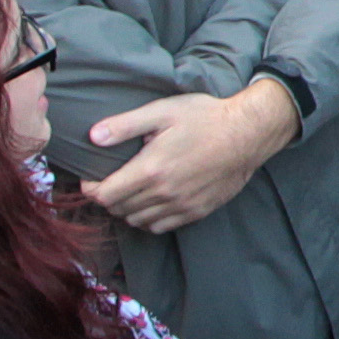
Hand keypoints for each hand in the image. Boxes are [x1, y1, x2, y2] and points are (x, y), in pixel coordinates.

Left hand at [78, 79, 301, 232]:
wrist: (247, 134)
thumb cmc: (205, 118)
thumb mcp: (162, 111)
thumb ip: (124, 125)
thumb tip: (93, 136)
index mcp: (150, 170)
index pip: (105, 195)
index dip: (90, 188)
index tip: (91, 178)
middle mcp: (163, 194)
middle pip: (118, 210)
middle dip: (108, 197)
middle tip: (111, 180)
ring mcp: (181, 206)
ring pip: (138, 221)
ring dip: (128, 209)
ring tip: (131, 190)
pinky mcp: (196, 212)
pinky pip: (161, 227)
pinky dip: (149, 219)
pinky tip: (153, 201)